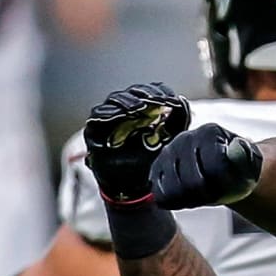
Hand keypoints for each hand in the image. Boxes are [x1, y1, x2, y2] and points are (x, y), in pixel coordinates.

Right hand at [83, 82, 190, 203]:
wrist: (134, 183)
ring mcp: (108, 118)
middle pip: (132, 93)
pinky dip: (108, 113)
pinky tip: (120, 115)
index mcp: (143, 108)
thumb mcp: (169, 138)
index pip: (149, 91)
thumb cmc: (150, 158)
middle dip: (144, 94)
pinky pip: (97, 116)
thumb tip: (181, 100)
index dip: (159, 92)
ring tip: (139, 107)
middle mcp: (125, 109)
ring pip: (114, 100)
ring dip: (127, 101)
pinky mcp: (94, 130)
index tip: (171, 99)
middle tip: (155, 101)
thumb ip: (178, 120)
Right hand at [151, 124, 261, 209]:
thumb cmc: (237, 167)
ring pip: (174, 190)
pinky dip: (175, 202)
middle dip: (208, 195)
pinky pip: (160, 194)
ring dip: (191, 200)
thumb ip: (243, 156)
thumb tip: (236, 150)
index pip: (215, 167)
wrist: (224, 168)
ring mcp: (168, 153)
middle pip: (193, 182)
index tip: (231, 187)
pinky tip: (187, 198)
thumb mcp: (248, 162)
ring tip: (202, 195)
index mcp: (210, 133)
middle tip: (216, 195)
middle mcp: (185, 138)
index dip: (225, 186)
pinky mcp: (157, 168)